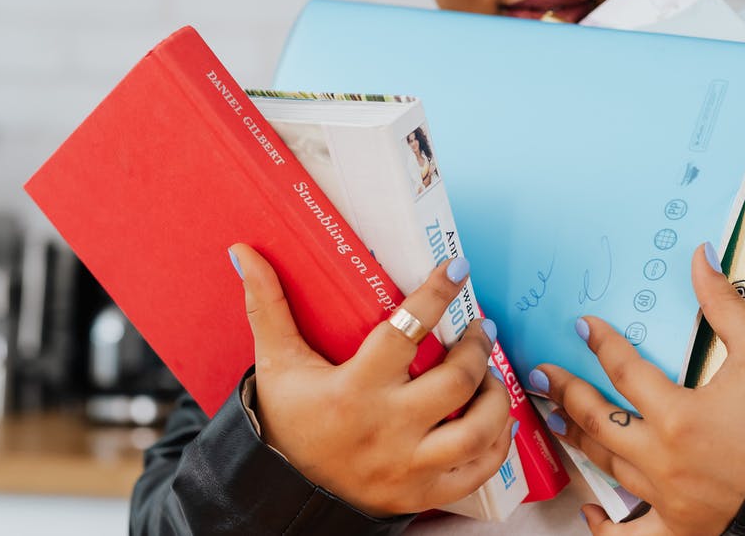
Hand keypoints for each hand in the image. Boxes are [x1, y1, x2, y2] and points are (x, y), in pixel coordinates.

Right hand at [230, 243, 512, 516]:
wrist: (282, 491)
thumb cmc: (288, 418)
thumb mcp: (275, 362)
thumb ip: (267, 305)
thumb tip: (245, 250)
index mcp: (353, 391)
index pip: (404, 334)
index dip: (436, 295)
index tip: (457, 267)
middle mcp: (386, 430)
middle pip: (455, 381)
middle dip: (477, 346)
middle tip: (479, 326)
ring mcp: (407, 467)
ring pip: (476, 431)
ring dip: (495, 396)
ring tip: (491, 373)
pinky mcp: (422, 494)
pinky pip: (478, 471)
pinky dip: (499, 443)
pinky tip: (497, 418)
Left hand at [533, 244, 744, 534]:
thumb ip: (723, 304)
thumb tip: (702, 257)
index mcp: (680, 416)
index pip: (624, 371)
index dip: (601, 343)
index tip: (583, 327)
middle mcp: (665, 460)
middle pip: (600, 420)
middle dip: (567, 393)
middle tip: (543, 377)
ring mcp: (670, 498)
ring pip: (609, 467)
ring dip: (580, 441)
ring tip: (558, 421)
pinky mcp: (682, 527)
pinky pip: (632, 535)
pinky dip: (606, 528)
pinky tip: (591, 513)